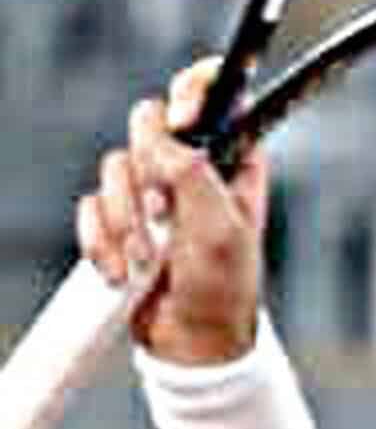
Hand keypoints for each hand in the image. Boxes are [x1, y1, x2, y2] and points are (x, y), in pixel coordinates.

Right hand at [74, 58, 269, 365]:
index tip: (181, 117)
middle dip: (147, 173)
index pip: (215, 94)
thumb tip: (161, 129)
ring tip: (145, 258)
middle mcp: (192, 165)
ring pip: (114, 166)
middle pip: (148, 122)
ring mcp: (152, 191)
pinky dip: (100, 240)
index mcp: (232, 158)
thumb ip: (192, 172)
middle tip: (162, 209)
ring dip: (124, 219)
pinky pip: (90, 205)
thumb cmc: (222, 284)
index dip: (192, 89)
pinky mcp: (119, 217)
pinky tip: (120, 271)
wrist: (190, 339)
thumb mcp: (219, 226)